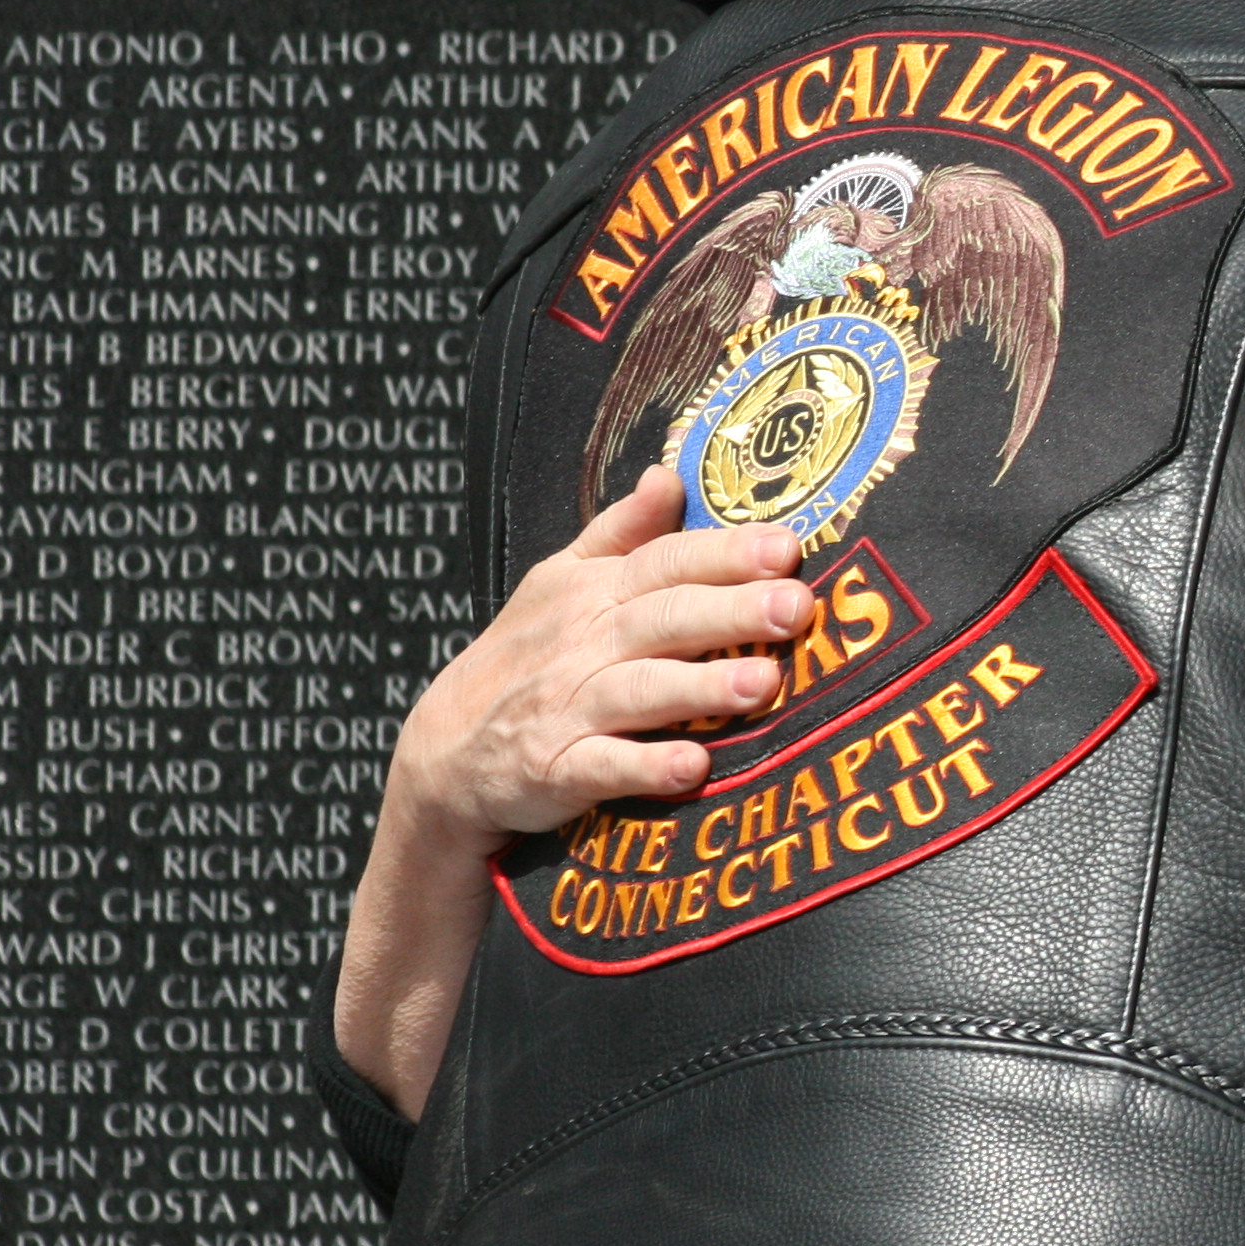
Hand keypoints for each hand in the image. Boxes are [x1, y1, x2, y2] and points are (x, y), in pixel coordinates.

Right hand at [336, 467, 815, 1115]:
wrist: (446, 751)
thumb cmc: (528, 659)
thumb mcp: (562, 582)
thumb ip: (622, 533)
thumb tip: (669, 475)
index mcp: (593, 592)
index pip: (665, 562)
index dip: (725, 553)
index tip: (787, 546)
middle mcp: (583, 644)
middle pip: (663, 619)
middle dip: (731, 611)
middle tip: (797, 605)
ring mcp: (567, 708)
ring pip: (639, 690)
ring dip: (700, 686)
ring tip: (762, 683)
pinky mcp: (554, 770)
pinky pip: (602, 767)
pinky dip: (645, 768)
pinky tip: (694, 767)